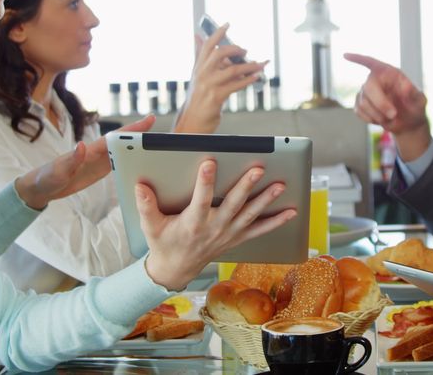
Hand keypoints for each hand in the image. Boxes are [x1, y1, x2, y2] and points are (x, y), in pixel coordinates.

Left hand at [14, 115, 155, 209]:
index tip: (146, 120)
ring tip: (153, 140)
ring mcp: (97, 161)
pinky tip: (139, 160)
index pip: (113, 137)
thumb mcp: (57, 171)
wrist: (40, 188)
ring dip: (135, 144)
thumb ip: (71, 159)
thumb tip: (83, 145)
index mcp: (89, 150)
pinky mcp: (97, 170)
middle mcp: (95, 152)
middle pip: (121, 140)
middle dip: (137, 130)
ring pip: (121, 150)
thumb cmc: (46, 178)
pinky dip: (129, 159)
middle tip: (154, 121)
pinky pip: (117, 163)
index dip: (130, 128)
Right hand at [136, 159, 295, 290]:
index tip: (210, 162)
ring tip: (280, 184)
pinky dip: (276, 221)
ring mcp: (229, 233)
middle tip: (258, 168)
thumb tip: (140, 185)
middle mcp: (214, 228)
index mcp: (193, 222)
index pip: (200, 199)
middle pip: (233, 204)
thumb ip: (145, 205)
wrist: (175, 269)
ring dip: (266, 199)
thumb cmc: (162, 242)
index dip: (205, 181)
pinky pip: (260, 230)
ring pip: (250, 214)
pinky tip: (292, 211)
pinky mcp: (237, 238)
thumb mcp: (150, 225)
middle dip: (246, 186)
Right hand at [175, 23, 265, 132]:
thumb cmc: (197, 98)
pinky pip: (235, 85)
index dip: (218, 33)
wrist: (191, 121)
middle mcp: (202, 74)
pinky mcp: (216, 97)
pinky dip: (248, 80)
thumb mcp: (197, 75)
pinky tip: (256, 77)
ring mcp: (208, 85)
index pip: (207, 45)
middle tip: (246, 50)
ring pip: (232, 70)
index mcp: (198, 67)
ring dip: (249, 66)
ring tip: (261, 64)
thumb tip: (198, 36)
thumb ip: (200, 57)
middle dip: (235, 49)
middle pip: (219, 54)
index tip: (228, 24)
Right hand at [343, 53, 429, 158]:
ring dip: (378, 114)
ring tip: (390, 118)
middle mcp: (376, 80)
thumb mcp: (420, 101)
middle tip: (393, 115)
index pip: (372, 62)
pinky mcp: (360, 104)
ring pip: (363, 102)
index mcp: (389, 73)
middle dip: (380, 103)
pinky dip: (370, 119)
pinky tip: (380, 119)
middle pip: (368, 87)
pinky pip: (359, 111)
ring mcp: (366, 92)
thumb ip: (415, 94)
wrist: (408, 123)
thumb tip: (407, 87)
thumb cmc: (415, 108)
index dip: (358, 59)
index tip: (346, 55)